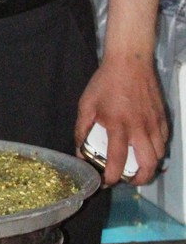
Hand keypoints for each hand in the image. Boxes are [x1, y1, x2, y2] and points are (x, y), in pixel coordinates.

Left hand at [75, 53, 167, 185]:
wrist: (129, 61)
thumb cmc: (105, 82)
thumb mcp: (86, 104)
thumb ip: (82, 130)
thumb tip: (80, 151)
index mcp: (118, 125)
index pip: (117, 160)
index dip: (112, 177)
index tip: (106, 182)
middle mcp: (140, 128)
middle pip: (148, 164)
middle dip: (139, 179)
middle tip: (128, 180)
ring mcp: (154, 123)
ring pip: (159, 155)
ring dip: (149, 165)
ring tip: (137, 167)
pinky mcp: (163, 118)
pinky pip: (164, 141)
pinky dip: (156, 150)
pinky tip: (146, 148)